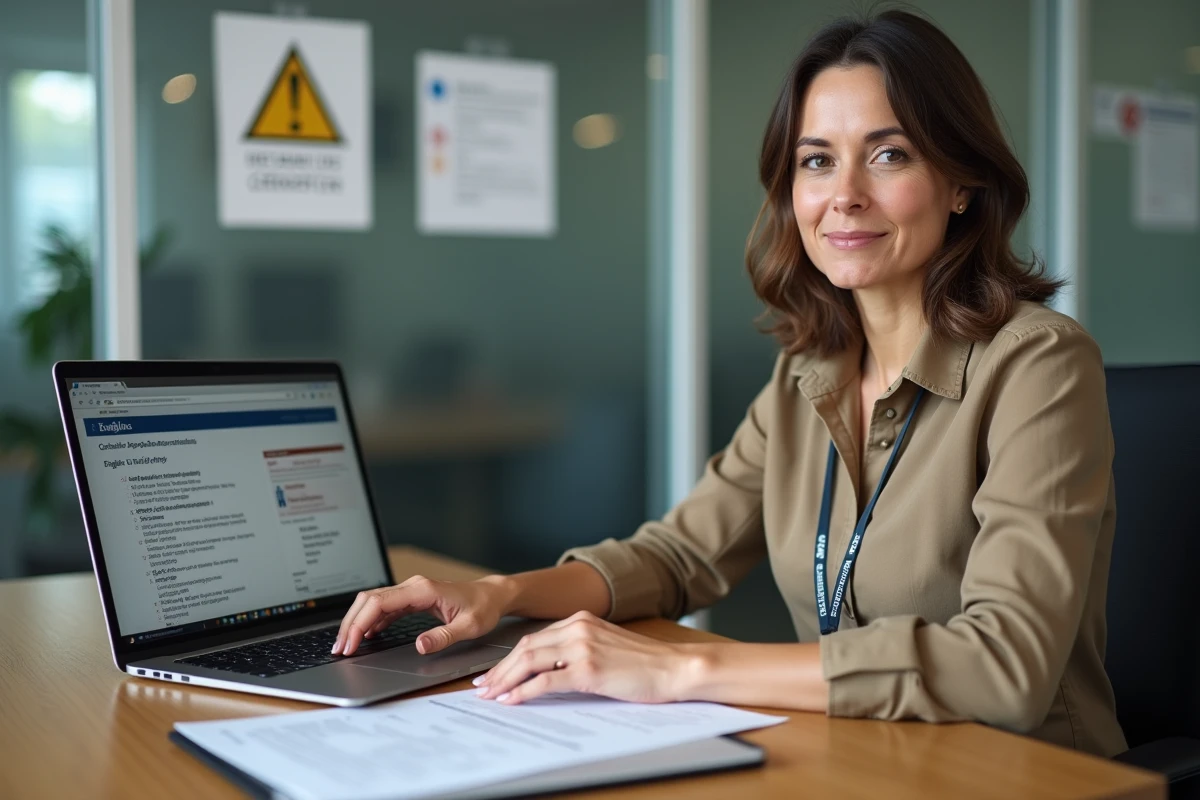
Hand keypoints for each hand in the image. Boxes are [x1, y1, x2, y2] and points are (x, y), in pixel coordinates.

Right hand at [333, 574, 512, 655]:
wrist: (492, 595)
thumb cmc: (483, 608)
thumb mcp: (469, 626)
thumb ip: (444, 636)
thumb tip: (420, 646)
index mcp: (422, 590)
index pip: (379, 603)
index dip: (360, 623)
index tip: (350, 644)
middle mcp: (412, 587)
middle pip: (369, 600)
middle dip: (351, 624)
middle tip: (339, 649)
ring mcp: (410, 592)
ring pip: (372, 603)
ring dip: (357, 622)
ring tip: (345, 646)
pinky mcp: (411, 599)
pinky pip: (384, 608)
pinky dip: (370, 622)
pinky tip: (364, 637)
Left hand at [473, 611, 693, 704]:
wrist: (675, 668)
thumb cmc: (646, 663)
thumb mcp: (607, 646)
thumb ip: (579, 650)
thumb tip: (550, 671)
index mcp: (581, 620)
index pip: (535, 638)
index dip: (510, 657)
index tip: (495, 672)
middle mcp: (578, 628)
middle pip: (526, 647)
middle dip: (501, 669)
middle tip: (484, 686)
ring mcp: (583, 647)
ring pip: (530, 661)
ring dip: (506, 679)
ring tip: (492, 695)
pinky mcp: (589, 669)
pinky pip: (546, 681)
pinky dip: (525, 691)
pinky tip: (513, 700)